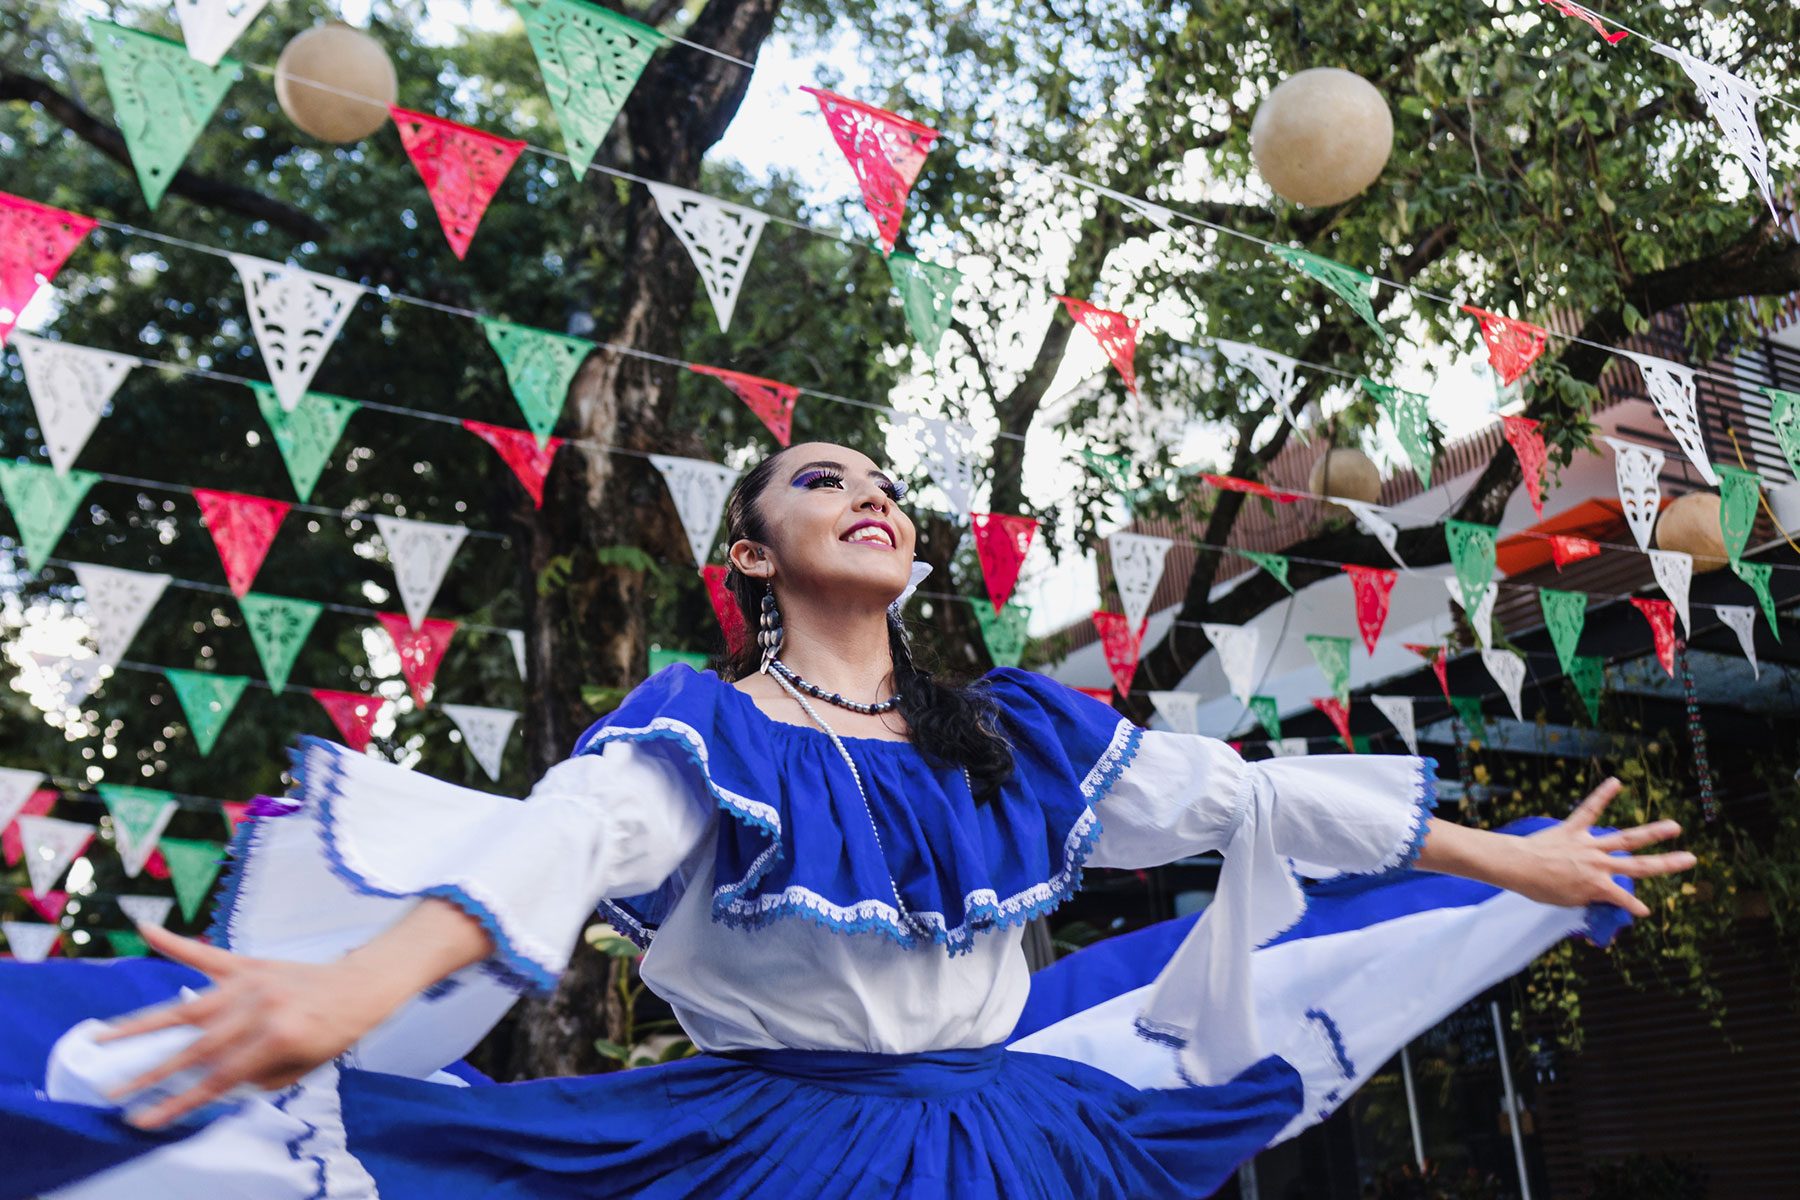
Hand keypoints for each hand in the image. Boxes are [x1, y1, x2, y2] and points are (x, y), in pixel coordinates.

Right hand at [96, 923, 392, 1128]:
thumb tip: (209, 1082)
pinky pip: (206, 955)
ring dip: (143, 1023)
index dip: (179, 1101)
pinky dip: (174, 944)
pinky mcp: (249, 964)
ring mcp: (250, 983)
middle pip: (194, 1046)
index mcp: (276, 1038)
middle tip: (112, 1089)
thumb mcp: (300, 1069)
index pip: (217, 1079)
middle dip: (151, 1072)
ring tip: (103, 1035)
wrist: (361, 987)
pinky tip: (146, 930)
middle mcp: (259, 1008)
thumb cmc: (333, 1033)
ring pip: (187, 1005)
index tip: (143, 1118)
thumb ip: (254, 1077)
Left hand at [1509, 778, 1695, 917]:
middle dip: (1667, 864)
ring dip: (1652, 833)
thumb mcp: (1567, 901)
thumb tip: (1598, 894)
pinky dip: (1602, 795)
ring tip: (1674, 826)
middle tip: (1691, 859)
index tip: (1643, 911)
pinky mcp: (1574, 828)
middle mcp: (1600, 864)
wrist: (1517, 866)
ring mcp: (1589, 844)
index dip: (1633, 906)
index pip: (1623, 898)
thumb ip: (1587, 896)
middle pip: (1639, 865)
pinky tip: (1616, 781)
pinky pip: (1590, 810)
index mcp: (1598, 885)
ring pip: (1626, 838)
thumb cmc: (1539, 887)